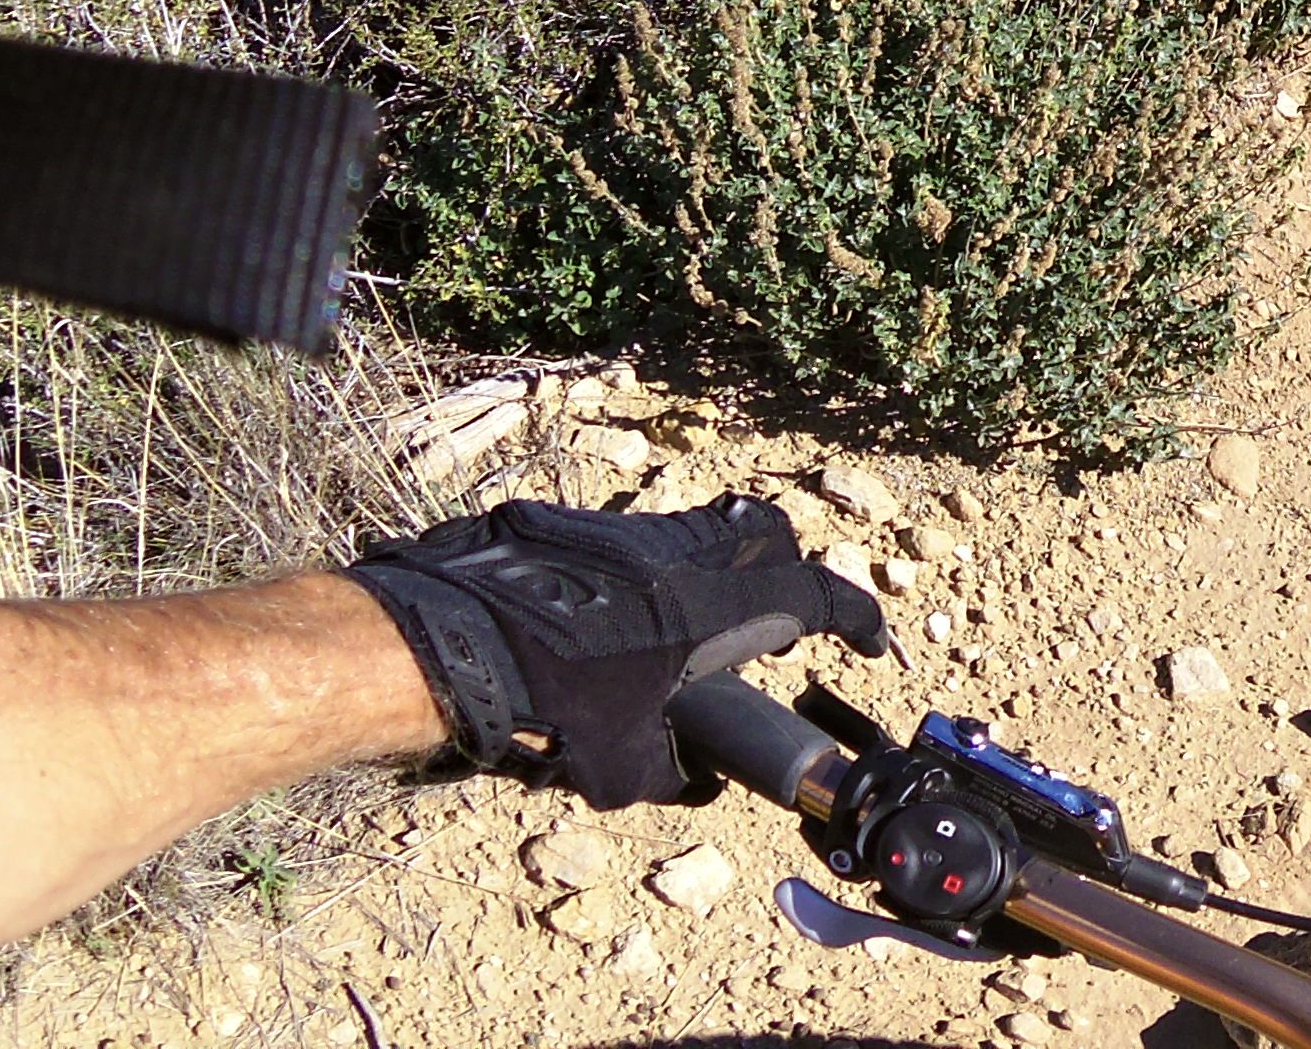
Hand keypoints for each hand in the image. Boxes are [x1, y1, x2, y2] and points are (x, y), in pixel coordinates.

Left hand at [339, 497, 883, 806]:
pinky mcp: (566, 524)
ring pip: (693, 534)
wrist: (440, 641)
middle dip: (785, 572)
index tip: (870, 641)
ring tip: (682, 636)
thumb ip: (670, 775)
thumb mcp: (617, 766)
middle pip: (762, 535)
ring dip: (708, 575)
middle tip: (775, 624)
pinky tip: (603, 628)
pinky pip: (628, 542)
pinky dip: (640, 578)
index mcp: (708, 603)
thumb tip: (692, 786)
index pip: (810, 594)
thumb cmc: (540, 706)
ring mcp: (619, 529)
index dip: (852, 616)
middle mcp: (675, 551)